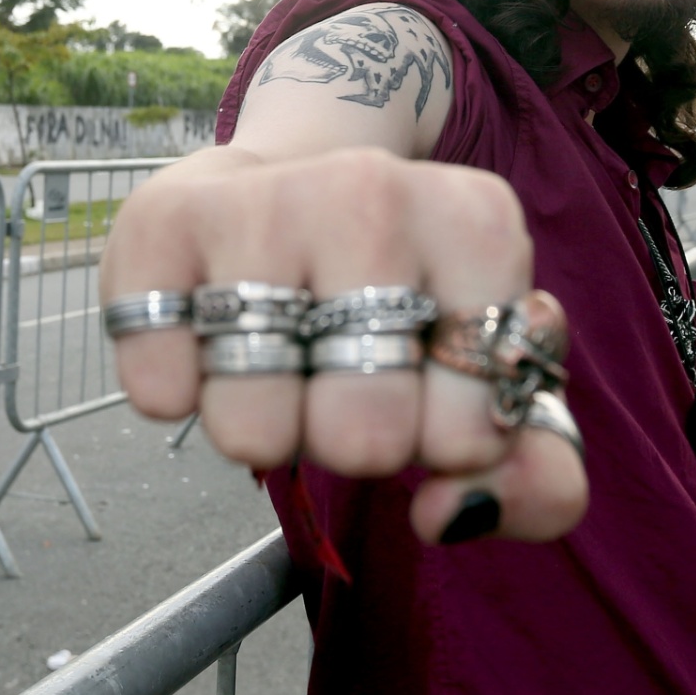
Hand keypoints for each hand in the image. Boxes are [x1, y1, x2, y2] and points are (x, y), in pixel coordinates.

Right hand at [100, 146, 587, 546]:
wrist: (276, 180)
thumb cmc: (396, 297)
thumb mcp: (494, 379)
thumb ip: (536, 479)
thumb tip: (452, 514)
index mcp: (476, 223)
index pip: (467, 438)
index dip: (440, 443)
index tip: (425, 380)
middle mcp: (370, 189)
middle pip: (361, 437)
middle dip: (348, 443)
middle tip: (339, 381)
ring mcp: (260, 201)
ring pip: (254, 428)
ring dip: (260, 429)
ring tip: (272, 363)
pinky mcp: (160, 221)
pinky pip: (159, 389)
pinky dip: (175, 395)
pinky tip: (203, 339)